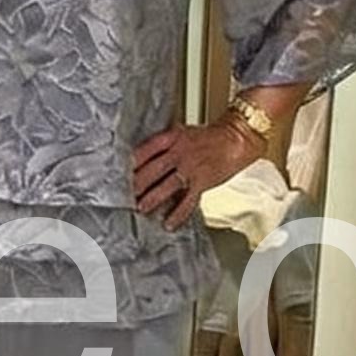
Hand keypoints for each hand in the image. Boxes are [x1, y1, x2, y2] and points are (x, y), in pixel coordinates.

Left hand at [132, 121, 262, 229]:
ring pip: (166, 186)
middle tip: (123, 196)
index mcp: (172, 137)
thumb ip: (164, 144)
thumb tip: (142, 158)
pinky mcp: (202, 182)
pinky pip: (187, 201)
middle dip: (137, 184)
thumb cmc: (209, 137)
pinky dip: (177, 214)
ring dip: (151, 199)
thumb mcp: (182, 132)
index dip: (131, 163)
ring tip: (140, 208)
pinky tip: (168, 223)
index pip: (145, 150)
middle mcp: (179, 152)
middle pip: (152, 170)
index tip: (119, 174)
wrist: (236, 138)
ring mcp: (190, 168)